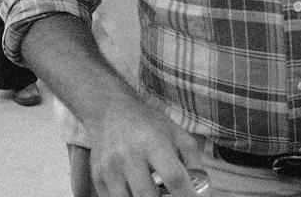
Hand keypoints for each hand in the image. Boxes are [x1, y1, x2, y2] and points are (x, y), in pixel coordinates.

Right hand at [89, 95, 204, 196]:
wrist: (110, 111)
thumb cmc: (148, 124)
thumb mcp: (176, 133)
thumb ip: (192, 160)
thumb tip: (203, 192)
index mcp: (154, 143)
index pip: (174, 177)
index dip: (187, 196)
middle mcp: (129, 156)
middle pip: (147, 196)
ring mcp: (110, 169)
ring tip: (153, 193)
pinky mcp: (97, 178)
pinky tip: (136, 192)